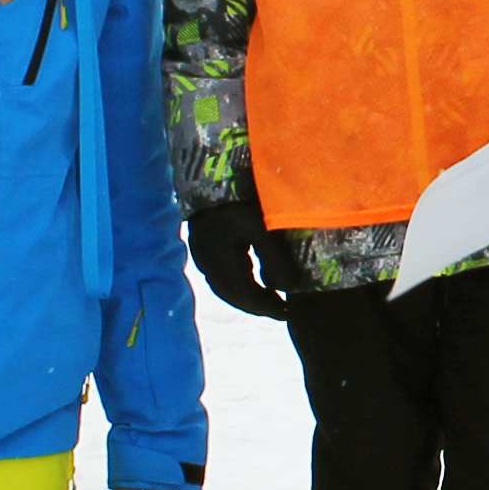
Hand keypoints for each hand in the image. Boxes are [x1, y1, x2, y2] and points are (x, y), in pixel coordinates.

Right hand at [186, 203, 293, 320]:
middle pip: (231, 294)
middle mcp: (206, 262)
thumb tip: (287, 288)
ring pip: (224, 286)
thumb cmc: (236, 200)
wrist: (208, 175)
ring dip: (246, 296)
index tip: (286, 314)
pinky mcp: (202, 245)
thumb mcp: (260, 227)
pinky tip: (252, 279)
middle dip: (256, 305)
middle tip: (281, 310)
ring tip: (270, 299)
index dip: (264, 308)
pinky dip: (238, 283)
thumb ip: (274, 259)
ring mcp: (201, 254)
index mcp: (220, 261)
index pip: (243, 294)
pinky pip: (220, 275)